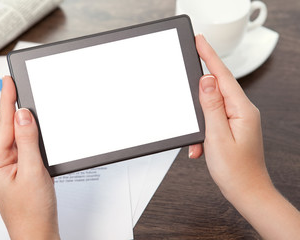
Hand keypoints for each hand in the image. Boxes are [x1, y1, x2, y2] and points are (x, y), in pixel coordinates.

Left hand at [0, 76, 59, 239]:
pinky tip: (36, 130)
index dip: (7, 100)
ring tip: (30, 104)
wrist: (37, 231)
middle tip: (19, 85)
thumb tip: (23, 116)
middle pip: (8, 128)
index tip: (8, 80)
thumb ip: (27, 141)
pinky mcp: (20, 169)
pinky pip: (25, 146)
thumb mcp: (32, 172)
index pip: (2, 124)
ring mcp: (9, 166)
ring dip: (26, 122)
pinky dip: (32, 136)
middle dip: (15, 107)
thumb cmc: (31, 211)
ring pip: (18, 136)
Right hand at [189, 35, 299, 238]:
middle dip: (200, 86)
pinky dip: (203, 131)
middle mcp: (243, 111)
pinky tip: (202, 147)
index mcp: (242, 110)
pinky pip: (213, 119)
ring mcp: (238, 119)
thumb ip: (211, 106)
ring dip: (200, 119)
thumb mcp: (217, 136)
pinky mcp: (233, 127)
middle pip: (218, 87)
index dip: (209, 56)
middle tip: (190, 73)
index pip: (223, 76)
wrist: (247, 191)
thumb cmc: (236, 170)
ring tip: (199, 140)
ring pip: (212, 106)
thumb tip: (207, 81)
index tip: (199, 41)